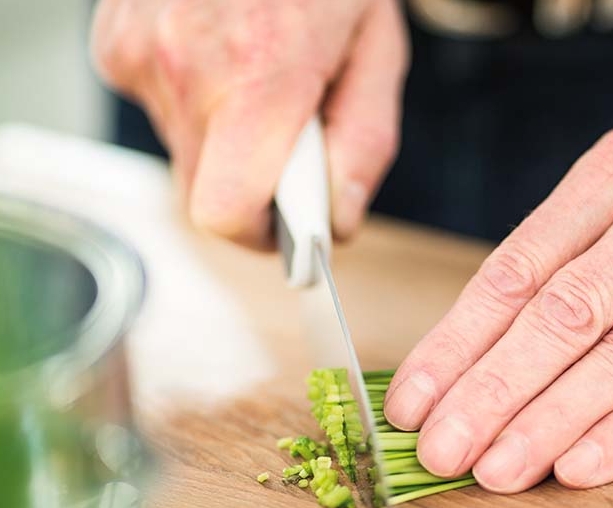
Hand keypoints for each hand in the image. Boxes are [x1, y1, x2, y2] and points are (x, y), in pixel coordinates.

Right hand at [91, 0, 407, 247]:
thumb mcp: (376, 48)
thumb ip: (364, 143)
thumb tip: (339, 220)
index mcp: (261, 73)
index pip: (228, 214)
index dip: (261, 235)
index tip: (287, 228)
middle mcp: (186, 66)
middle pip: (206, 193)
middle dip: (252, 183)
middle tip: (286, 136)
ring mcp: (140, 53)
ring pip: (185, 155)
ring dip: (226, 139)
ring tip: (257, 81)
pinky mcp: (115, 46)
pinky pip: (163, 114)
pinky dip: (198, 104)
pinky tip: (222, 58)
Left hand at [384, 127, 612, 491]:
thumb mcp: (606, 203)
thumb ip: (543, 266)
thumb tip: (455, 360)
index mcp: (611, 175)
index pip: (515, 270)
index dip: (456, 342)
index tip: (412, 401)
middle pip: (565, 315)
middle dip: (494, 390)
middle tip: (443, 449)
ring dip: (553, 420)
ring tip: (498, 469)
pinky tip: (578, 467)